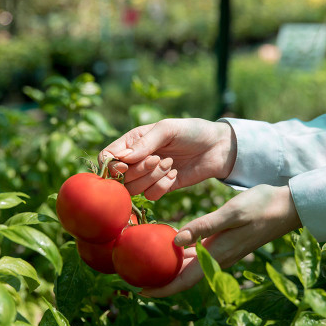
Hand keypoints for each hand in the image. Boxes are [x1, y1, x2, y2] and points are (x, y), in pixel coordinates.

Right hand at [98, 118, 236, 199]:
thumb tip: (122, 158)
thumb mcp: (168, 129)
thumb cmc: (192, 131)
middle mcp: (137, 160)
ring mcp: (149, 175)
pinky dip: (162, 188)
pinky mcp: (162, 188)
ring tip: (170, 164)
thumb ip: (145, 142)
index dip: (112, 165)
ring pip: (135, 189)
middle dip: (140, 171)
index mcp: (133, 141)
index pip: (107, 156)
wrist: (218, 147)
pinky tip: (175, 175)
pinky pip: (151, 196)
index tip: (127, 165)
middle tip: (160, 159)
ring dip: (152, 178)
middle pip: (120, 177)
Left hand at [141, 184, 301, 296]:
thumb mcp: (230, 213)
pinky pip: (198, 256)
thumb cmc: (261, 207)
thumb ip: (203, 227)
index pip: (185, 280)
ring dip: (170, 268)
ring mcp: (222, 252)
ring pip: (190, 267)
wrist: (288, 207)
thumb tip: (175, 242)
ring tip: (147, 263)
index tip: (139, 291)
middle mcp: (218, 258)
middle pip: (184, 278)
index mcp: (217, 254)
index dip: (162, 288)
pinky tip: (171, 245)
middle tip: (134, 275)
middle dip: (160, 280)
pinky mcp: (225, 244)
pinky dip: (182, 256)